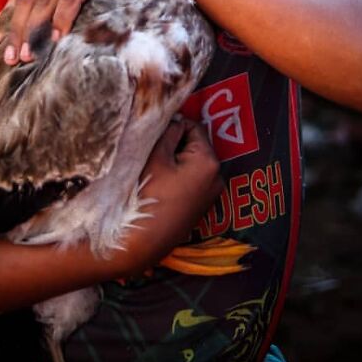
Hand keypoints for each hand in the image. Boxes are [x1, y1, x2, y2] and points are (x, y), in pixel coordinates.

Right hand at [119, 117, 222, 274]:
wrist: (143, 241)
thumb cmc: (149, 194)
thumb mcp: (156, 156)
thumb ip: (169, 132)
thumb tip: (175, 120)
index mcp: (208, 161)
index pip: (194, 126)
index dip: (173, 126)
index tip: (155, 136)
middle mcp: (217, 175)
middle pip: (196, 144)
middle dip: (176, 143)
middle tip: (154, 152)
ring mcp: (212, 192)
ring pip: (194, 161)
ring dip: (177, 159)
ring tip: (156, 169)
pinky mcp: (203, 204)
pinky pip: (194, 178)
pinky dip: (180, 174)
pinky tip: (162, 183)